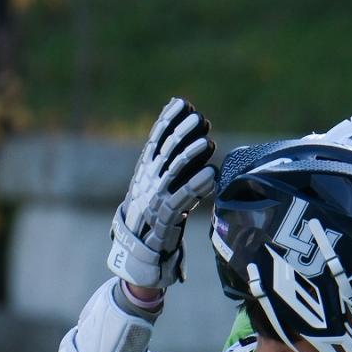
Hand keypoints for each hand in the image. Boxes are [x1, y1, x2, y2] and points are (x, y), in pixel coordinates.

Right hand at [108, 98, 216, 291]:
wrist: (140, 248)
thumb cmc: (156, 210)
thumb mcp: (161, 182)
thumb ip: (174, 157)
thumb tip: (193, 126)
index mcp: (145, 169)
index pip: (156, 139)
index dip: (168, 121)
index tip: (182, 103)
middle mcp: (148, 180)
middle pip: (166, 152)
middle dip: (182, 133)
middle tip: (199, 118)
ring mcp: (155, 198)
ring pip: (173, 172)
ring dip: (191, 156)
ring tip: (207, 142)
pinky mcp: (165, 217)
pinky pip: (182, 199)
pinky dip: (196, 186)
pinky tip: (211, 175)